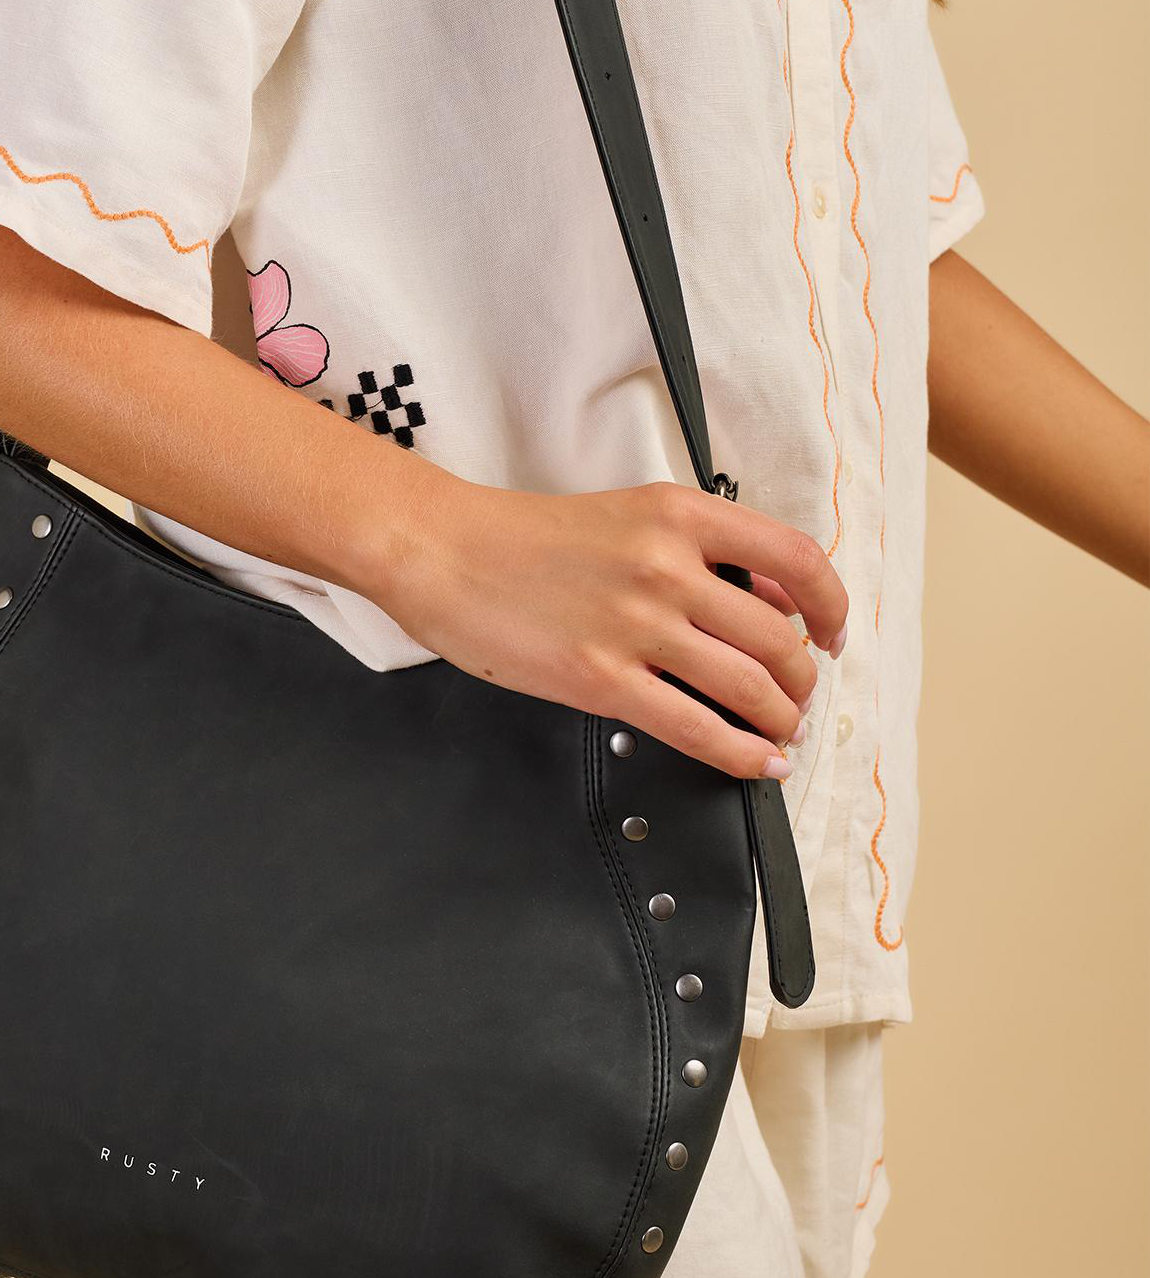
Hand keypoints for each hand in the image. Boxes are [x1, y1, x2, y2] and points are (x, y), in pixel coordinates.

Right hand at [376, 474, 848, 780]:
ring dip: (781, 720)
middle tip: (797, 695)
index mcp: (678, 514)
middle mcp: (666, 566)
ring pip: (751, 687)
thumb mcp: (627, 515)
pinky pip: (698, 728)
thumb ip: (700, 550)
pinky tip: (756, 762)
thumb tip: (773, 599)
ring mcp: (635, 625)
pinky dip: (742, 754)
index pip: (796, 559)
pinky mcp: (601, 679)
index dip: (832, 605)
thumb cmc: (525, 537)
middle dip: (803, 678)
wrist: (444, 552)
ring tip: (780, 732)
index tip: (833, 632)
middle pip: (782, 636)